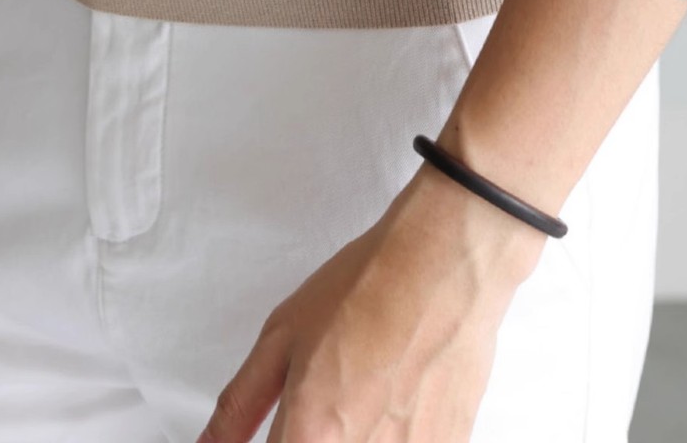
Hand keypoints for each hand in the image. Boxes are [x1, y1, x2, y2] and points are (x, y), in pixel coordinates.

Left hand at [199, 166, 544, 442]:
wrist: (446, 262)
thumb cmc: (371, 286)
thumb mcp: (282, 336)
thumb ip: (240, 405)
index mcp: (312, 434)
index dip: (273, 441)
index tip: (278, 428)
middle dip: (311, 431)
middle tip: (324, 398)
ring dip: (351, 431)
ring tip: (362, 389)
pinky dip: (388, 431)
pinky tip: (392, 397)